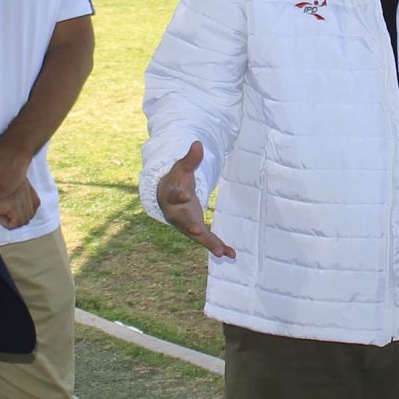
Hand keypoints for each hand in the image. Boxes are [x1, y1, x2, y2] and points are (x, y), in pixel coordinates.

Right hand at [155, 140, 233, 258]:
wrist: (167, 197)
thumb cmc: (175, 180)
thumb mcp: (181, 168)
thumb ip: (190, 159)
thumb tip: (198, 143)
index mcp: (171, 196)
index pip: (174, 195)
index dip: (179, 195)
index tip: (185, 195)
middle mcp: (177, 214)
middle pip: (183, 221)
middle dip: (190, 226)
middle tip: (198, 231)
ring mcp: (186, 224)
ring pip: (196, 235)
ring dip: (208, 243)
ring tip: (220, 252)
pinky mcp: (196, 230)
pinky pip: (207, 240)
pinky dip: (218, 246)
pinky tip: (230, 254)